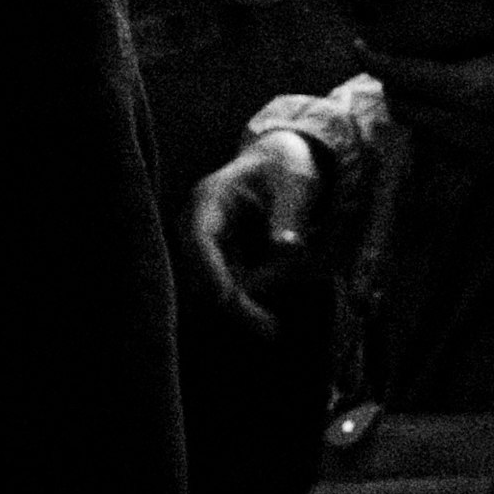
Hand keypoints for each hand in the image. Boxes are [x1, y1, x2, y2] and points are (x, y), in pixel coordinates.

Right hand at [191, 116, 345, 334]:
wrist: (280, 163)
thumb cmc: (286, 168)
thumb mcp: (295, 183)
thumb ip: (289, 214)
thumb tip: (285, 248)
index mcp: (209, 200)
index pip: (198, 238)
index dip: (208, 270)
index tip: (226, 300)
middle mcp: (197, 227)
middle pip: (199, 273)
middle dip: (230, 304)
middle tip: (269, 330)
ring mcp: (206, 248)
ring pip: (212, 290)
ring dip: (241, 310)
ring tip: (273, 326)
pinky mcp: (220, 265)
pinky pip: (229, 292)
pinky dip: (247, 306)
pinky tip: (270, 322)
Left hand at [376, 0, 493, 168]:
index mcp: (466, 91)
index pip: (402, 76)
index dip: (374, 60)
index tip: (359, 44)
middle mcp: (461, 128)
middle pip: (404, 109)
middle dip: (392, 85)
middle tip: (395, 60)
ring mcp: (476, 152)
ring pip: (423, 133)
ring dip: (415, 108)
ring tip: (426, 83)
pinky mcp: (492, 166)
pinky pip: (446, 148)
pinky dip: (439, 128)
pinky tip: (462, 110)